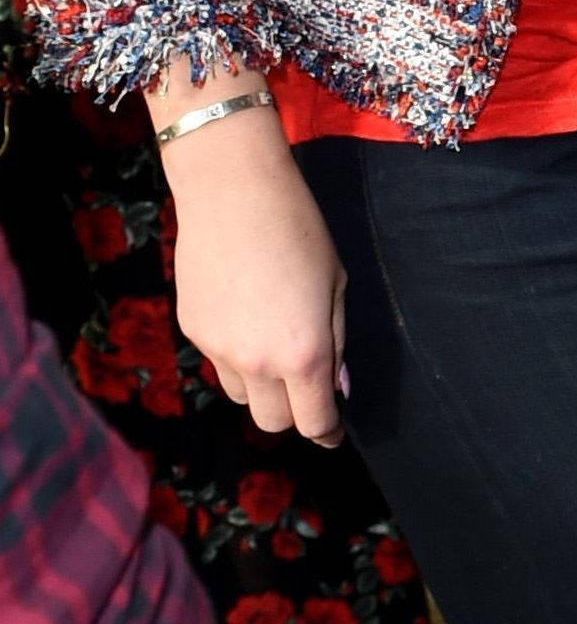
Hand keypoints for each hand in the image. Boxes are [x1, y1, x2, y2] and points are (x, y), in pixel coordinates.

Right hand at [154, 73, 346, 442]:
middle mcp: (258, 362)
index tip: (333, 430)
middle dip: (294, 411)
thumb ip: (336, 340)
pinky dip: (236, 354)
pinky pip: (219, 360)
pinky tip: (245, 310)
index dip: (326, 431)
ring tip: (274, 338)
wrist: (234, 192)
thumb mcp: (336, 283)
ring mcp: (219, 350)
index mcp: (303, 352)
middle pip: (273, 421)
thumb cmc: (300, 229)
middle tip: (306, 384)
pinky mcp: (192, 331)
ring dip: (262, 385)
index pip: (312, 421)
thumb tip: (337, 386)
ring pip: (242, 395)